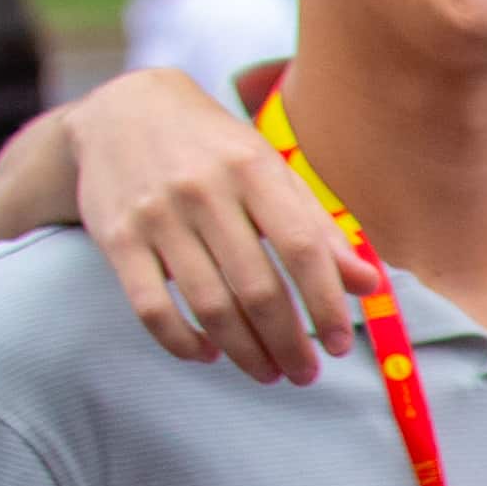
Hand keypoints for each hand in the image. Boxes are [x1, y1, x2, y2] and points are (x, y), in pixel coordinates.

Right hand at [58, 70, 360, 381]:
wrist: (120, 112)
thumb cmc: (215, 150)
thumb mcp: (272, 172)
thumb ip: (321, 228)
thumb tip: (370, 286)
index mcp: (253, 170)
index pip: (302, 249)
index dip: (326, 304)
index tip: (339, 345)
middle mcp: (203, 191)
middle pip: (257, 287)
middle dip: (288, 342)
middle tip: (305, 374)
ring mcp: (155, 215)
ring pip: (208, 304)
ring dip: (244, 351)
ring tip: (268, 372)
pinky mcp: (116, 237)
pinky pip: (150, 307)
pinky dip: (181, 341)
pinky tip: (207, 354)